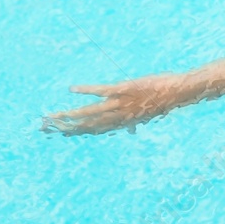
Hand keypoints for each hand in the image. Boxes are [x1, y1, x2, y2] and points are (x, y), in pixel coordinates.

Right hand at [43, 73, 190, 135]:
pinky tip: (71, 90)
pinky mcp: (123, 90)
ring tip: (52, 115)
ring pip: (89, 111)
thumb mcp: (147, 116)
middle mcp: (118, 117)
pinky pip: (101, 91)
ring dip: (69, 114)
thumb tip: (131, 132)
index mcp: (122, 123)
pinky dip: (85, 90)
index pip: (95, 130)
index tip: (61, 133)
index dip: (77, 132)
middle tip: (46, 127)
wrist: (178, 93)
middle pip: (87, 124)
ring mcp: (120, 104)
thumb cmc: (163, 102)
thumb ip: (134, 123)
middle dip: (66, 126)